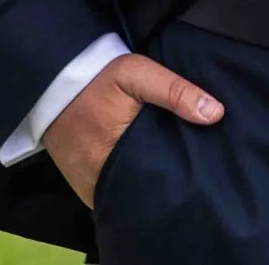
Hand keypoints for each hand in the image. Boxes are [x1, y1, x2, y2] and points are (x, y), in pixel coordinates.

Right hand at [41, 53, 223, 208]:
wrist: (52, 81)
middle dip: (165, 187)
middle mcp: (99, 181)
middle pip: (142, 194)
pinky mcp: (82, 184)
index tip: (202, 175)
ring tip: (172, 178)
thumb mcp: (137, 73)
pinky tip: (147, 175)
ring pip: (127, 196)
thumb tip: (216, 114)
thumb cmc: (98, 79)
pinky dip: (128, 186)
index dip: (178, 180)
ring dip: (146, 188)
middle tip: (192, 177)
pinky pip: (111, 193)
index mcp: (115, 157)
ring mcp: (88, 186)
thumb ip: (175, 92)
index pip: (156, 182)